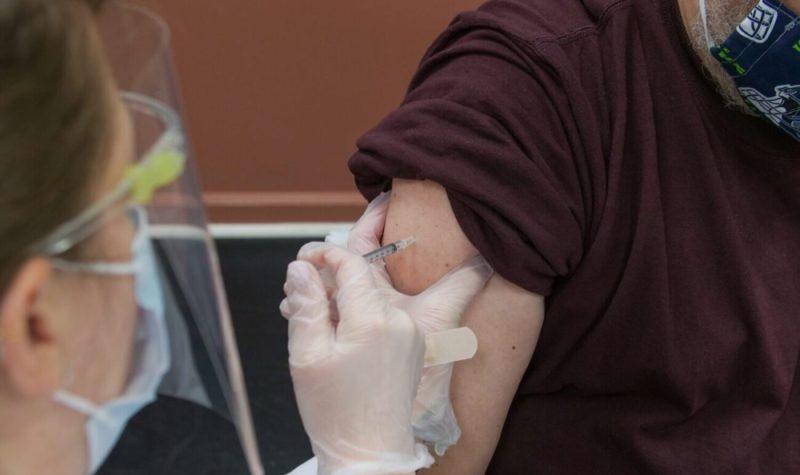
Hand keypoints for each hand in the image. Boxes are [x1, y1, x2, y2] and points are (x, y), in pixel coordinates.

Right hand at [281, 244, 431, 474]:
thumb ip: (305, 305)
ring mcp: (410, 335)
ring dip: (339, 300)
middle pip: (360, 281)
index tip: (302, 259)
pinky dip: (357, 317)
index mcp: (374, 321)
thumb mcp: (307, 356)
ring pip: (370, 300)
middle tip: (295, 294)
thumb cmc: (337, 413)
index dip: (323, 253)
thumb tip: (300, 268)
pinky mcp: (412, 348)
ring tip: (307, 319)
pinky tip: (331, 334)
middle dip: (327, 280)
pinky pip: (382, 318)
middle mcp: (399, 322)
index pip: (351, 264)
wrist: (370, 455)